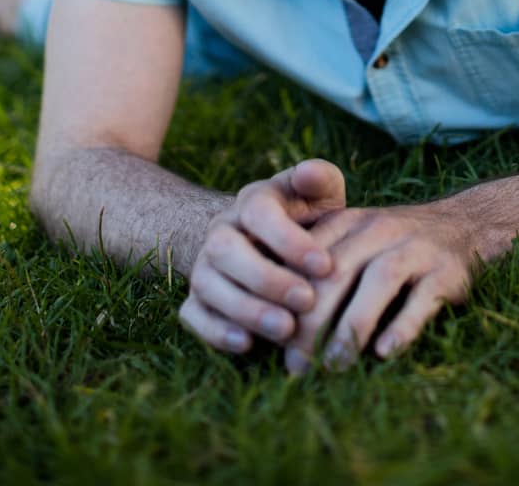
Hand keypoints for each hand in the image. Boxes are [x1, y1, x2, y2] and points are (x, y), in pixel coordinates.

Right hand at [178, 159, 345, 353]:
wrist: (271, 247)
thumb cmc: (307, 219)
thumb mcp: (319, 194)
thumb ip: (320, 178)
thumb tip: (308, 173)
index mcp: (252, 201)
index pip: (259, 213)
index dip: (290, 240)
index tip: (326, 266)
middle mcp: (222, 230)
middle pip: (225, 248)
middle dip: (266, 278)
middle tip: (307, 300)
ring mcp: (204, 265)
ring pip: (207, 284)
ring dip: (246, 309)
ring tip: (287, 329)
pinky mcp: (197, 300)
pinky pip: (192, 315)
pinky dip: (215, 331)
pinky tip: (248, 344)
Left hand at [282, 201, 477, 372]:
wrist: (464, 224)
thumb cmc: (392, 246)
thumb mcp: (354, 241)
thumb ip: (318, 267)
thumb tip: (271, 322)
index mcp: (350, 221)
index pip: (309, 257)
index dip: (287, 297)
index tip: (271, 338)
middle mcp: (380, 229)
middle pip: (339, 271)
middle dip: (313, 320)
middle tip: (296, 364)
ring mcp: (416, 247)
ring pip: (380, 281)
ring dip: (353, 325)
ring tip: (334, 365)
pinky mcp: (446, 271)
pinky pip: (423, 298)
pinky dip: (403, 325)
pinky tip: (384, 353)